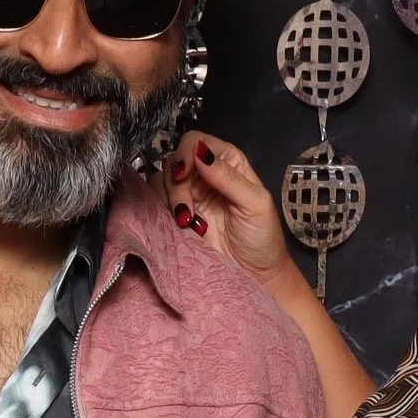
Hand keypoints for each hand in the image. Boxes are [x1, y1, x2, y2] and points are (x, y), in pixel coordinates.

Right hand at [165, 133, 299, 297]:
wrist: (254, 275)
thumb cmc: (263, 238)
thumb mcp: (255, 204)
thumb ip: (229, 177)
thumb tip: (201, 152)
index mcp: (228, 163)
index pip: (196, 142)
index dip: (186, 154)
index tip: (184, 175)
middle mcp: (205, 175)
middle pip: (174, 161)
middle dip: (176, 184)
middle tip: (187, 211)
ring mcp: (189, 195)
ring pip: (161, 181)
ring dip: (169, 200)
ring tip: (187, 223)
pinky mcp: (176, 216)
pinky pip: (155, 202)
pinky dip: (160, 212)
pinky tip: (180, 227)